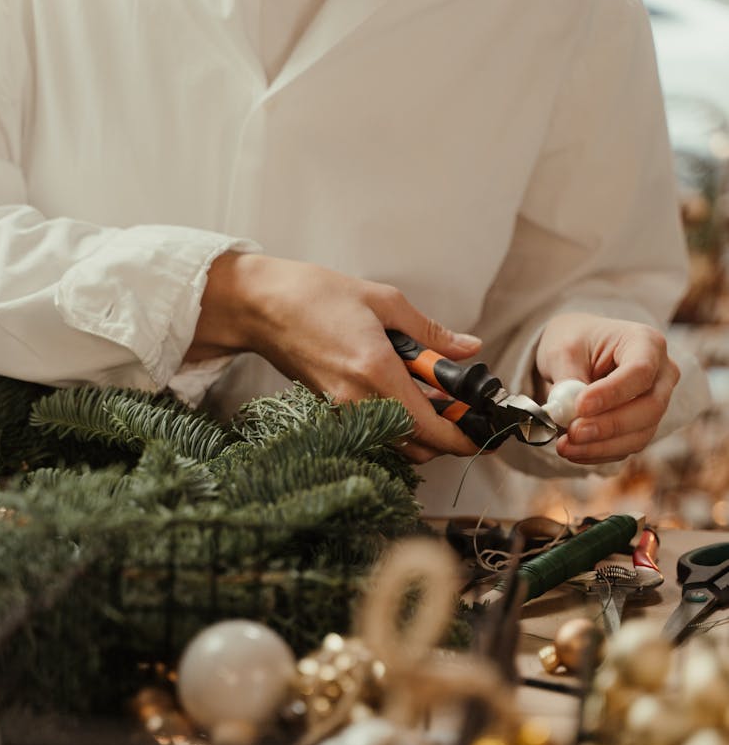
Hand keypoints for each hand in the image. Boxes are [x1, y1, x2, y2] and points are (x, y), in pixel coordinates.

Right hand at [191, 252, 481, 461]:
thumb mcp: (384, 301)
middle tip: (460, 407)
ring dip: (422, 431)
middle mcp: (360, 402)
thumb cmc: (316, 296)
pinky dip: (398, 424)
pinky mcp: (331, 412)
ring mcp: (343, 412)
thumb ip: (431, 332)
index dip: (465, 438)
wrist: (261, 306)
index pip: (433, 428)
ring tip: (432, 397)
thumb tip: (469, 349)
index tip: (483, 431)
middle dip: (447, 436)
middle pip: (419, 448)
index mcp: (378, 372)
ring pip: (397, 445)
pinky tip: (402, 392)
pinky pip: (376, 433)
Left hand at [535, 312, 679, 464]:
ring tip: (565, 446)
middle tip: (573, 432)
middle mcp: (661, 374)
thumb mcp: (562, 349)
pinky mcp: (642, 427)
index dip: (612, 393)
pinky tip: (573, 451)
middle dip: (609, 425)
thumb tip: (566, 413)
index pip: (640, 371)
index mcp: (646, 343)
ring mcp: (655, 403)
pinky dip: (598, 453)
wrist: (579, 352)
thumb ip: (567, 378)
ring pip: (640, 435)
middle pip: (650, 408)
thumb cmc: (576, 342)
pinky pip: (626, 447)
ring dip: (600, 446)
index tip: (580, 406)